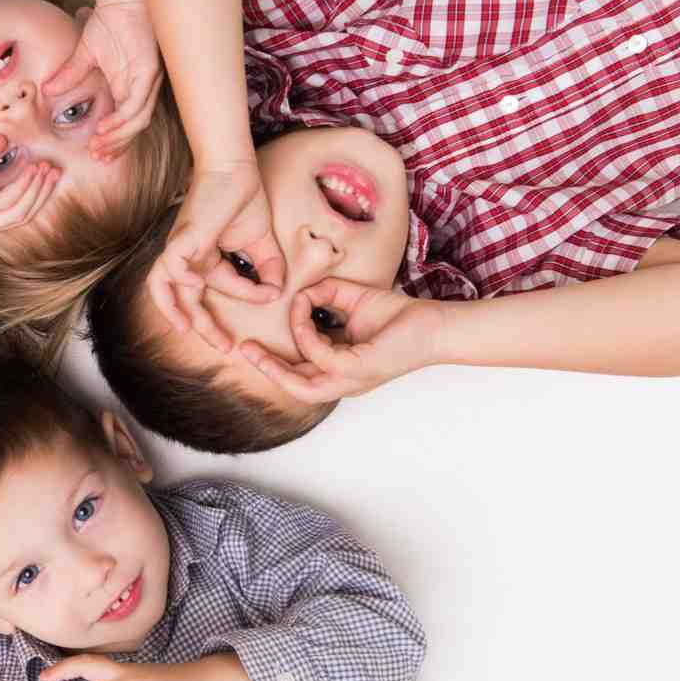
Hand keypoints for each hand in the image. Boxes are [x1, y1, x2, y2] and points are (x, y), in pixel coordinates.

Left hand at [0, 135, 59, 235]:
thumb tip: (3, 140)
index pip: (15, 210)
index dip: (35, 194)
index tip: (48, 171)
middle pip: (23, 214)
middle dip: (43, 193)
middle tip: (57, 171)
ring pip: (18, 210)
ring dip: (37, 189)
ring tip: (48, 168)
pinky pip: (3, 202)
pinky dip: (21, 187)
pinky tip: (30, 170)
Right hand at [45, 2, 162, 159]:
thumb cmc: (108, 21)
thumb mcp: (84, 54)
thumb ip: (69, 75)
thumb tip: (47, 91)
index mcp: (129, 86)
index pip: (125, 122)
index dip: (113, 141)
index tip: (94, 154)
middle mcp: (141, 88)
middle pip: (134, 128)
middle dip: (116, 146)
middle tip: (97, 157)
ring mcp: (148, 80)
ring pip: (138, 120)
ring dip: (119, 136)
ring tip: (98, 145)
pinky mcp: (150, 71)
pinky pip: (137, 103)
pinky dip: (122, 118)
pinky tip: (105, 127)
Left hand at [146, 166, 284, 351]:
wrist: (234, 169)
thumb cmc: (243, 198)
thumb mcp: (261, 242)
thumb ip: (269, 268)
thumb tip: (279, 292)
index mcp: (204, 258)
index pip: (222, 287)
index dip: (248, 296)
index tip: (271, 296)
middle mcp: (188, 257)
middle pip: (186, 299)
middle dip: (204, 326)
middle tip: (225, 346)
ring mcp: (181, 249)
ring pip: (163, 287)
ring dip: (174, 312)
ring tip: (188, 330)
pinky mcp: (180, 240)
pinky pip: (167, 268)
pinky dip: (175, 283)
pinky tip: (194, 287)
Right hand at [238, 278, 444, 402]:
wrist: (435, 324)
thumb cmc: (400, 317)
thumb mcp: (353, 300)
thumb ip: (326, 295)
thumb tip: (302, 293)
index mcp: (341, 369)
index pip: (302, 372)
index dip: (278, 357)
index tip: (280, 317)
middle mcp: (344, 381)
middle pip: (295, 387)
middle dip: (266, 371)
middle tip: (244, 351)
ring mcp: (352, 380)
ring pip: (302, 386)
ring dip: (275, 368)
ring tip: (253, 350)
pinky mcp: (359, 369)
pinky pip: (319, 357)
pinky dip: (305, 336)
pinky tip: (302, 314)